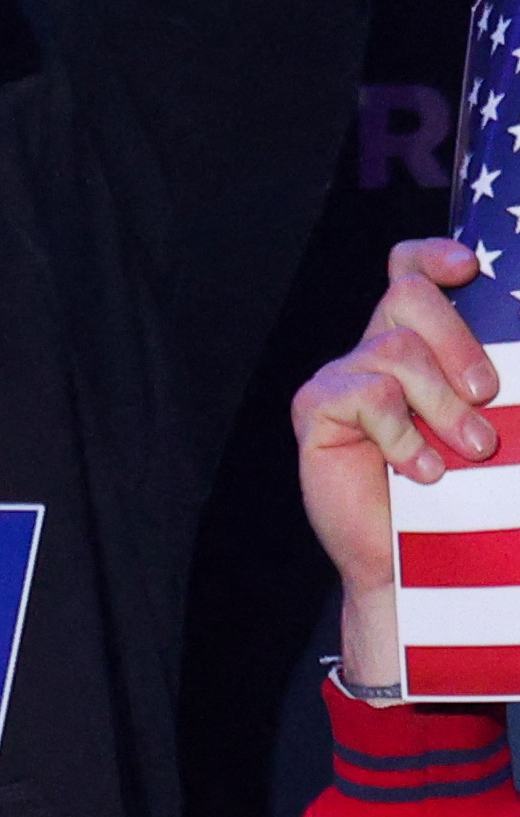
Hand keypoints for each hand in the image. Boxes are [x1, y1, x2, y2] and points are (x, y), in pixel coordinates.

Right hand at [293, 235, 498, 693]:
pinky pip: (367, 395)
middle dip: (459, 340)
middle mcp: (374, 351)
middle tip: (488, 396)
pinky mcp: (317, 412)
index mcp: (417, 341)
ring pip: (396, 349)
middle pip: (408, 295)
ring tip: (469, 450)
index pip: (410, 270)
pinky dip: (403, 433)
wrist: (416, 559)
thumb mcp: (498, 421)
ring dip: (443, 403)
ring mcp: (342, 380)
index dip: (434, 256)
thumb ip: (502, 385)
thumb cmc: (467, 491)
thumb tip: (514, 376)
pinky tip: (420, 470)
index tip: (469, 269)